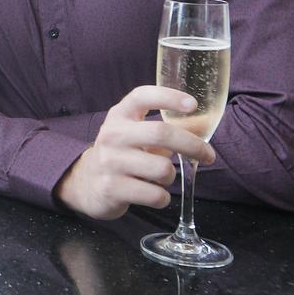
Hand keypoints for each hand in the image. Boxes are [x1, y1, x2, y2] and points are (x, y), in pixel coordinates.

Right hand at [55, 86, 214, 219]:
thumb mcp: (134, 134)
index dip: (168, 97)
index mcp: (119, 116)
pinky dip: (162, 198)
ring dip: (171, 176)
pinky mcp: (112, 188)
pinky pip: (155, 195)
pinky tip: (152, 193)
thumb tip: (203, 126)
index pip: (141, 96)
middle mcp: (112, 135)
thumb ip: (163, 129)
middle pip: (161, 133)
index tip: (193, 104)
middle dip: (193, 146)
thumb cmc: (121, 154)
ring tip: (161, 177)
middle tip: (208, 156)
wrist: (86, 183)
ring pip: (163, 169)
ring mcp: (110, 162)